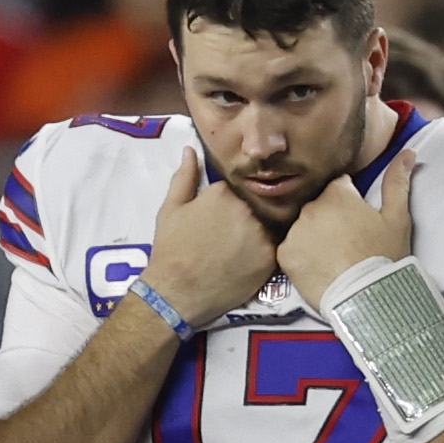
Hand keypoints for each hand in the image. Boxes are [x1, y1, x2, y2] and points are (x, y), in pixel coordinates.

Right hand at [139, 148, 281, 329]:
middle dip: (242, 219)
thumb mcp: (170, 209)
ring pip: (265, 227)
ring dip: (254, 236)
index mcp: (223, 192)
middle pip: (253, 207)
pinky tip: (244, 264)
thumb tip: (190, 150)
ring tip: (235, 253)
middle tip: (224, 239)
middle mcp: (246, 208)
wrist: (177, 292)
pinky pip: (272, 249)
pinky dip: (261, 255)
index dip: (225, 206)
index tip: (215, 221)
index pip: (235, 190)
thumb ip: (185, 177)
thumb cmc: (170, 249)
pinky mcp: (270, 258)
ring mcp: (261, 233)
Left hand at [269, 137, 421, 303]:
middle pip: (319, 206)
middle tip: (348, 241)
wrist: (366, 299)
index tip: (358, 220)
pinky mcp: (285, 255)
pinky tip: (319, 266)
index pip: (339, 186)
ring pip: (303, 226)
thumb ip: (397, 182)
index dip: (350, 201)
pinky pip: (291, 248)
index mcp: (337, 194)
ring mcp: (295, 231)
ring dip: (314, 235)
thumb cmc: (384, 257)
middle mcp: (311, 207)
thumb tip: (408, 153)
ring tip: (334, 256)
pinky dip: (301, 255)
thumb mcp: (397, 218)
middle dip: (330, 217)